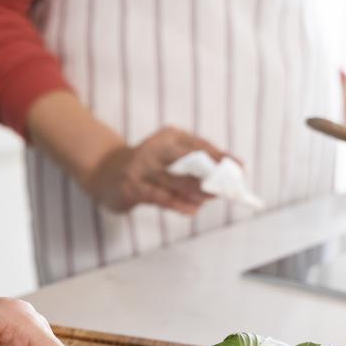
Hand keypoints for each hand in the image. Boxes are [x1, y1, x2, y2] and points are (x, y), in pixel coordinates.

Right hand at [84, 127, 226, 214]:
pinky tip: (192, 209)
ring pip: (176, 180)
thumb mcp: (169, 156)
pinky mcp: (132, 186)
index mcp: (168, 136)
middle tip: (228, 187)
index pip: (199, 145)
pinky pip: (160, 196)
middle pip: (188, 161)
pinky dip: (178, 204)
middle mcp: (154, 148)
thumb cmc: (147, 166)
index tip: (240, 168)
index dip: (221, 157)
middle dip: (210, 175)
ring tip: (212, 198)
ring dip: (197, 191)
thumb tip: (226, 177)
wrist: (104, 173)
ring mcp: (141, 167)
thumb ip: (194, 164)